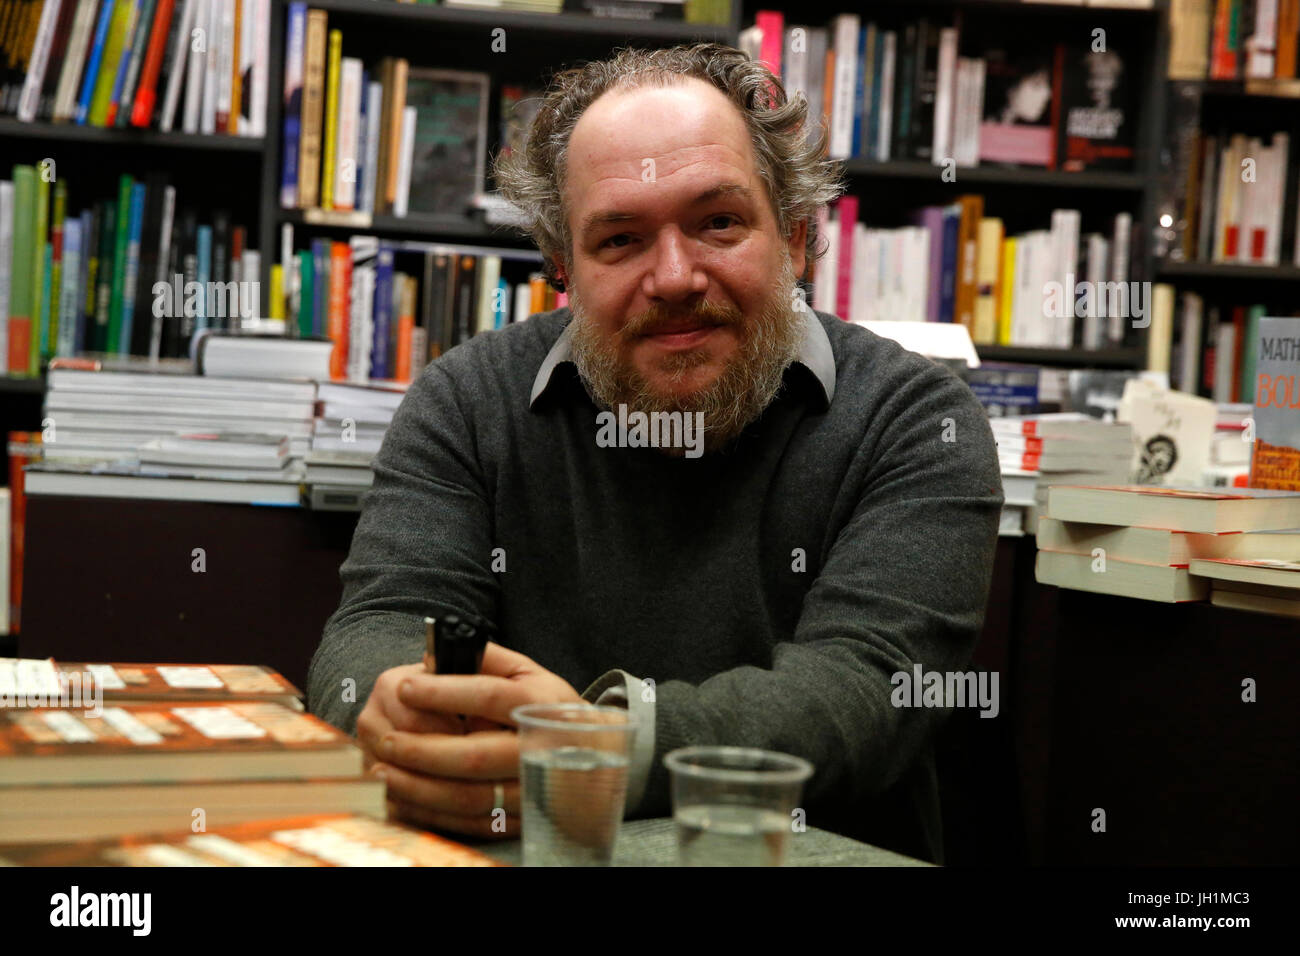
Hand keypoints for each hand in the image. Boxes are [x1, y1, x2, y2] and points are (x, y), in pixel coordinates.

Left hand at [355, 643, 583, 839]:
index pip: (490, 696)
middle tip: (385, 739)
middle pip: (475, 754)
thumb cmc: (551, 708)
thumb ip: (488, 658)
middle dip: (422, 749)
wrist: (600, 757)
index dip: (444, 692)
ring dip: (419, 787)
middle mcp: (542, 749)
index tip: (404, 686)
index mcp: (543, 704)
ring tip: (383, 772)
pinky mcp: (523, 820)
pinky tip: (403, 799)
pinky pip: (472, 824)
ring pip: (469, 797)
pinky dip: (432, 814)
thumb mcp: (531, 673)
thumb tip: (437, 652)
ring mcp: (534, 790)